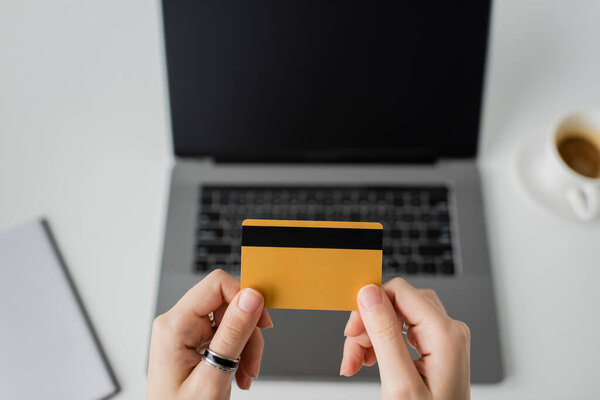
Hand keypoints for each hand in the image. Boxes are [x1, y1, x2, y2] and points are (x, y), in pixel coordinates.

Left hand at [146, 269, 272, 399]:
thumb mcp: (213, 376)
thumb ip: (233, 333)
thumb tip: (251, 296)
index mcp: (174, 325)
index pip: (217, 284)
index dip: (245, 297)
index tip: (263, 320)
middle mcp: (175, 323)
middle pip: (227, 303)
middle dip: (247, 331)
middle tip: (253, 362)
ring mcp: (183, 332)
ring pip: (230, 319)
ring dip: (246, 345)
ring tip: (246, 375)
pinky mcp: (191, 342)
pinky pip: (224, 333)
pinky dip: (237, 352)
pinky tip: (238, 374)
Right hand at [341, 278, 469, 399]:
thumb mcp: (399, 384)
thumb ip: (384, 334)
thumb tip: (369, 293)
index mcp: (446, 334)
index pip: (400, 291)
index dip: (370, 306)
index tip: (351, 331)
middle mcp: (449, 331)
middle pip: (397, 304)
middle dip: (368, 325)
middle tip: (351, 354)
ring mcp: (444, 340)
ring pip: (396, 317)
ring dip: (370, 337)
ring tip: (355, 365)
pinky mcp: (436, 348)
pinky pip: (403, 332)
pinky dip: (381, 345)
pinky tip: (369, 362)